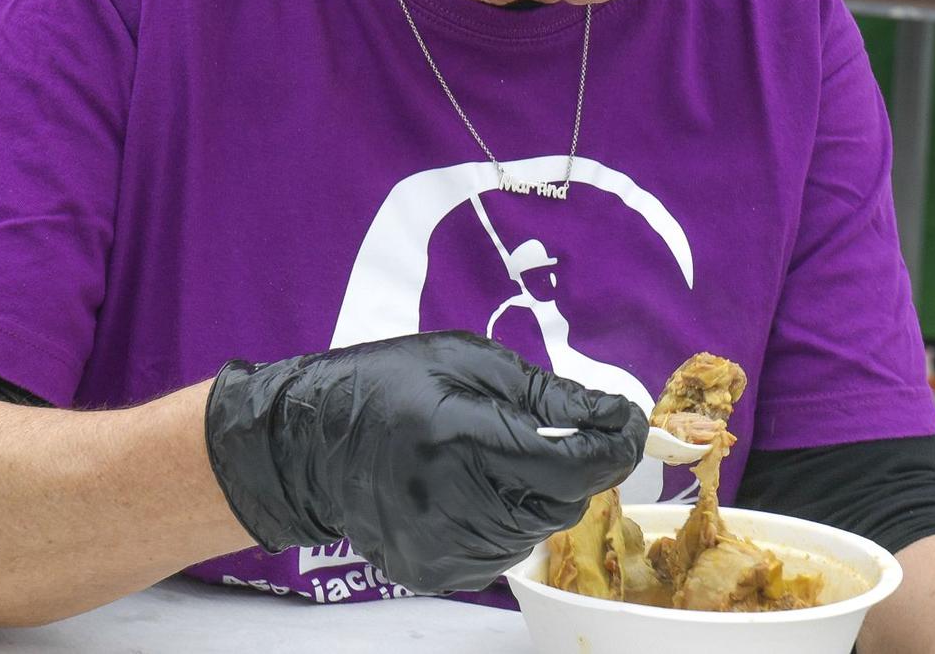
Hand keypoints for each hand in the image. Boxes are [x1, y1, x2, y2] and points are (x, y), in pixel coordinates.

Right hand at [205, 331, 646, 593]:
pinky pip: (502, 553)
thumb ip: (546, 393)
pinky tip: (473, 489)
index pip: (572, 462)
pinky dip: (506, 521)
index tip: (625, 422)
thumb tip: (611, 414)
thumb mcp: (468, 360)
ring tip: (498, 458)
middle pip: (563, 500)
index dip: (613, 443)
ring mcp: (442, 547)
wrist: (309, 442)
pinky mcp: (433, 572)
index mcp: (464, 439)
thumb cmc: (389, 386)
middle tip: (550, 431)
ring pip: (537, 532)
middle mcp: (454, 502)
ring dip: (539, 495)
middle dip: (573, 465)